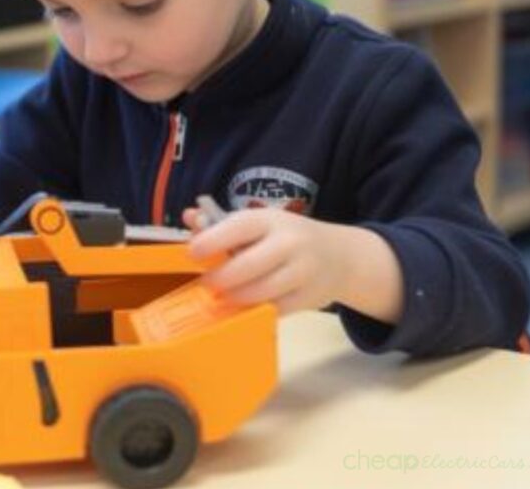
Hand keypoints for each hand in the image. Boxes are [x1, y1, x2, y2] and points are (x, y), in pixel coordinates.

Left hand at [182, 206, 403, 320]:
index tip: (192, 254)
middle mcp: (289, 243)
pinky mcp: (308, 298)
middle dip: (221, 278)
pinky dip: (254, 311)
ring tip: (222, 297)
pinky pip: (274, 310)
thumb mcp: (259, 223)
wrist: (340, 257)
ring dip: (234, 298)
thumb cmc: (285, 237)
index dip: (211, 241)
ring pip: (260, 292)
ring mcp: (302, 272)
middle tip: (207, 283)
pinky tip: (243, 307)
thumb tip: (189, 218)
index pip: (238, 227)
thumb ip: (221, 223)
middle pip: (247, 266)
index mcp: (270, 219)